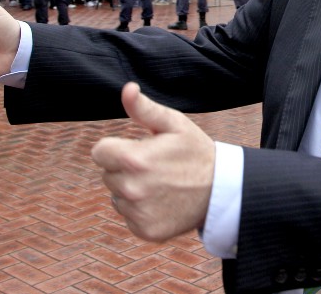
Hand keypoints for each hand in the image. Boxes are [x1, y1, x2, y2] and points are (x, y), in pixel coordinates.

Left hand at [92, 83, 215, 241]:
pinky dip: (141, 209)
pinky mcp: (145, 230)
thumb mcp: (174, 124)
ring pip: (118, 196)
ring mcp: (138, 213)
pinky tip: (162, 201)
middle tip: (155, 165)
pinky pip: (129, 216)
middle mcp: (132, 189)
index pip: (99, 152)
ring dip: (132, 189)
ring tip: (160, 184)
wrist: (221, 189)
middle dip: (125, 168)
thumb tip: (127, 89)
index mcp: (134, 159)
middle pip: (108, 174)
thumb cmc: (194, 150)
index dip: (116, 147)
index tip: (137, 148)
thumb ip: (144, 108)